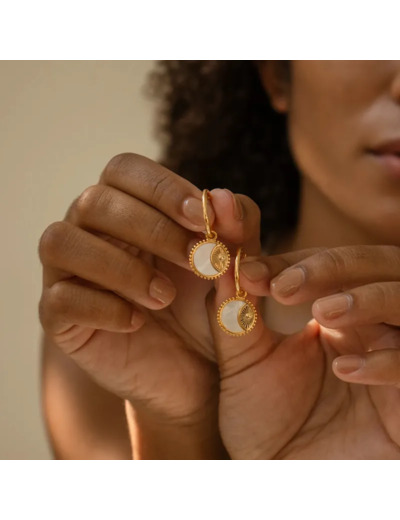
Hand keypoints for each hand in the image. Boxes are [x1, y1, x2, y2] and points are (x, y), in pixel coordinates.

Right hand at [38, 153, 259, 457]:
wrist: (191, 368)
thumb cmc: (206, 304)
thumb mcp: (231, 268)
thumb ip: (235, 230)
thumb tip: (221, 196)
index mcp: (127, 206)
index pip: (125, 169)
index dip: (162, 188)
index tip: (203, 218)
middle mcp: (89, 229)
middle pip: (95, 201)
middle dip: (152, 229)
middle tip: (198, 262)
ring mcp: (66, 270)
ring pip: (61, 241)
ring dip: (119, 266)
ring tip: (165, 297)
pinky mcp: (57, 314)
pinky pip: (59, 298)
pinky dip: (101, 307)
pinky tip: (136, 322)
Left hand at [210, 244, 399, 458]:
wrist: (286, 481)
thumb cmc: (265, 423)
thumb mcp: (242, 366)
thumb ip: (233, 316)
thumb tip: (219, 263)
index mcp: (336, 313)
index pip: (326, 265)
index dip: (293, 262)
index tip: (252, 273)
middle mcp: (373, 327)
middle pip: (380, 265)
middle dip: (336, 266)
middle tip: (286, 285)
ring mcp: (397, 357)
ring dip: (369, 299)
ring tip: (324, 311)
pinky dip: (387, 361)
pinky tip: (344, 370)